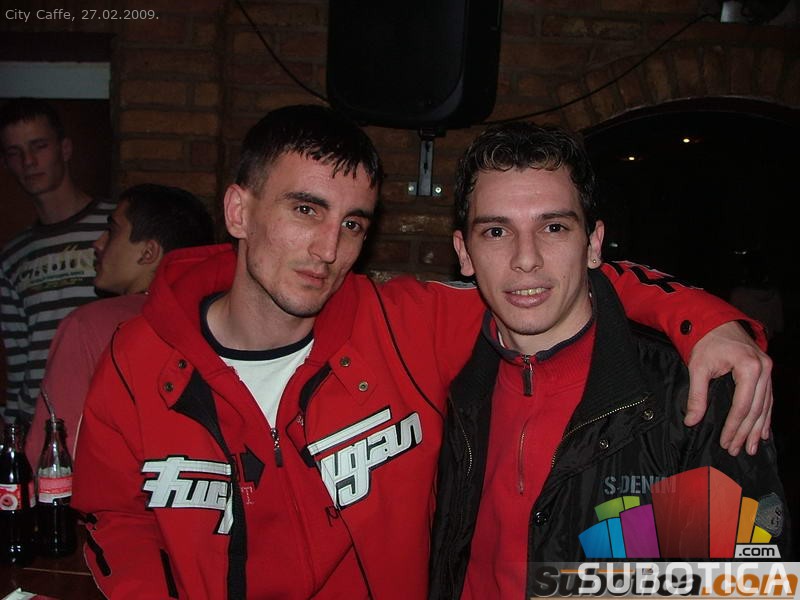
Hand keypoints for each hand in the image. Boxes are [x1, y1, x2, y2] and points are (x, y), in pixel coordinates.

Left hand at [684, 321, 771, 456]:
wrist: (714, 320)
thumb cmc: (705, 341)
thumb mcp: (698, 367)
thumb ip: (697, 396)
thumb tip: (691, 421)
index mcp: (749, 367)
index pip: (742, 405)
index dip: (734, 426)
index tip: (725, 442)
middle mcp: (764, 369)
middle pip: (756, 409)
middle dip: (745, 432)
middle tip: (736, 450)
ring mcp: (767, 370)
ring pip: (764, 406)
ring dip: (757, 428)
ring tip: (750, 447)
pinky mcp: (765, 371)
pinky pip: (767, 398)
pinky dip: (764, 416)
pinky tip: (762, 431)